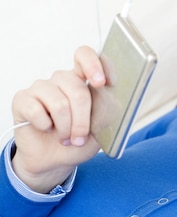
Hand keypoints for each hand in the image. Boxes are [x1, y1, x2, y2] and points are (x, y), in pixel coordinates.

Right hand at [11, 46, 105, 192]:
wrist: (55, 160)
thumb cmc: (79, 140)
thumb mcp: (102, 128)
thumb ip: (109, 109)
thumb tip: (114, 96)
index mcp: (83, 79)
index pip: (85, 56)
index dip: (95, 65)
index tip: (104, 83)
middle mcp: (62, 79)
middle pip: (77, 89)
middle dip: (83, 119)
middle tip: (80, 138)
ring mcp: (41, 87)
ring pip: (59, 103)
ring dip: (65, 127)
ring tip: (65, 138)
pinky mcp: (23, 99)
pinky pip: (36, 110)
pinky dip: (45, 126)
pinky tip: (45, 129)